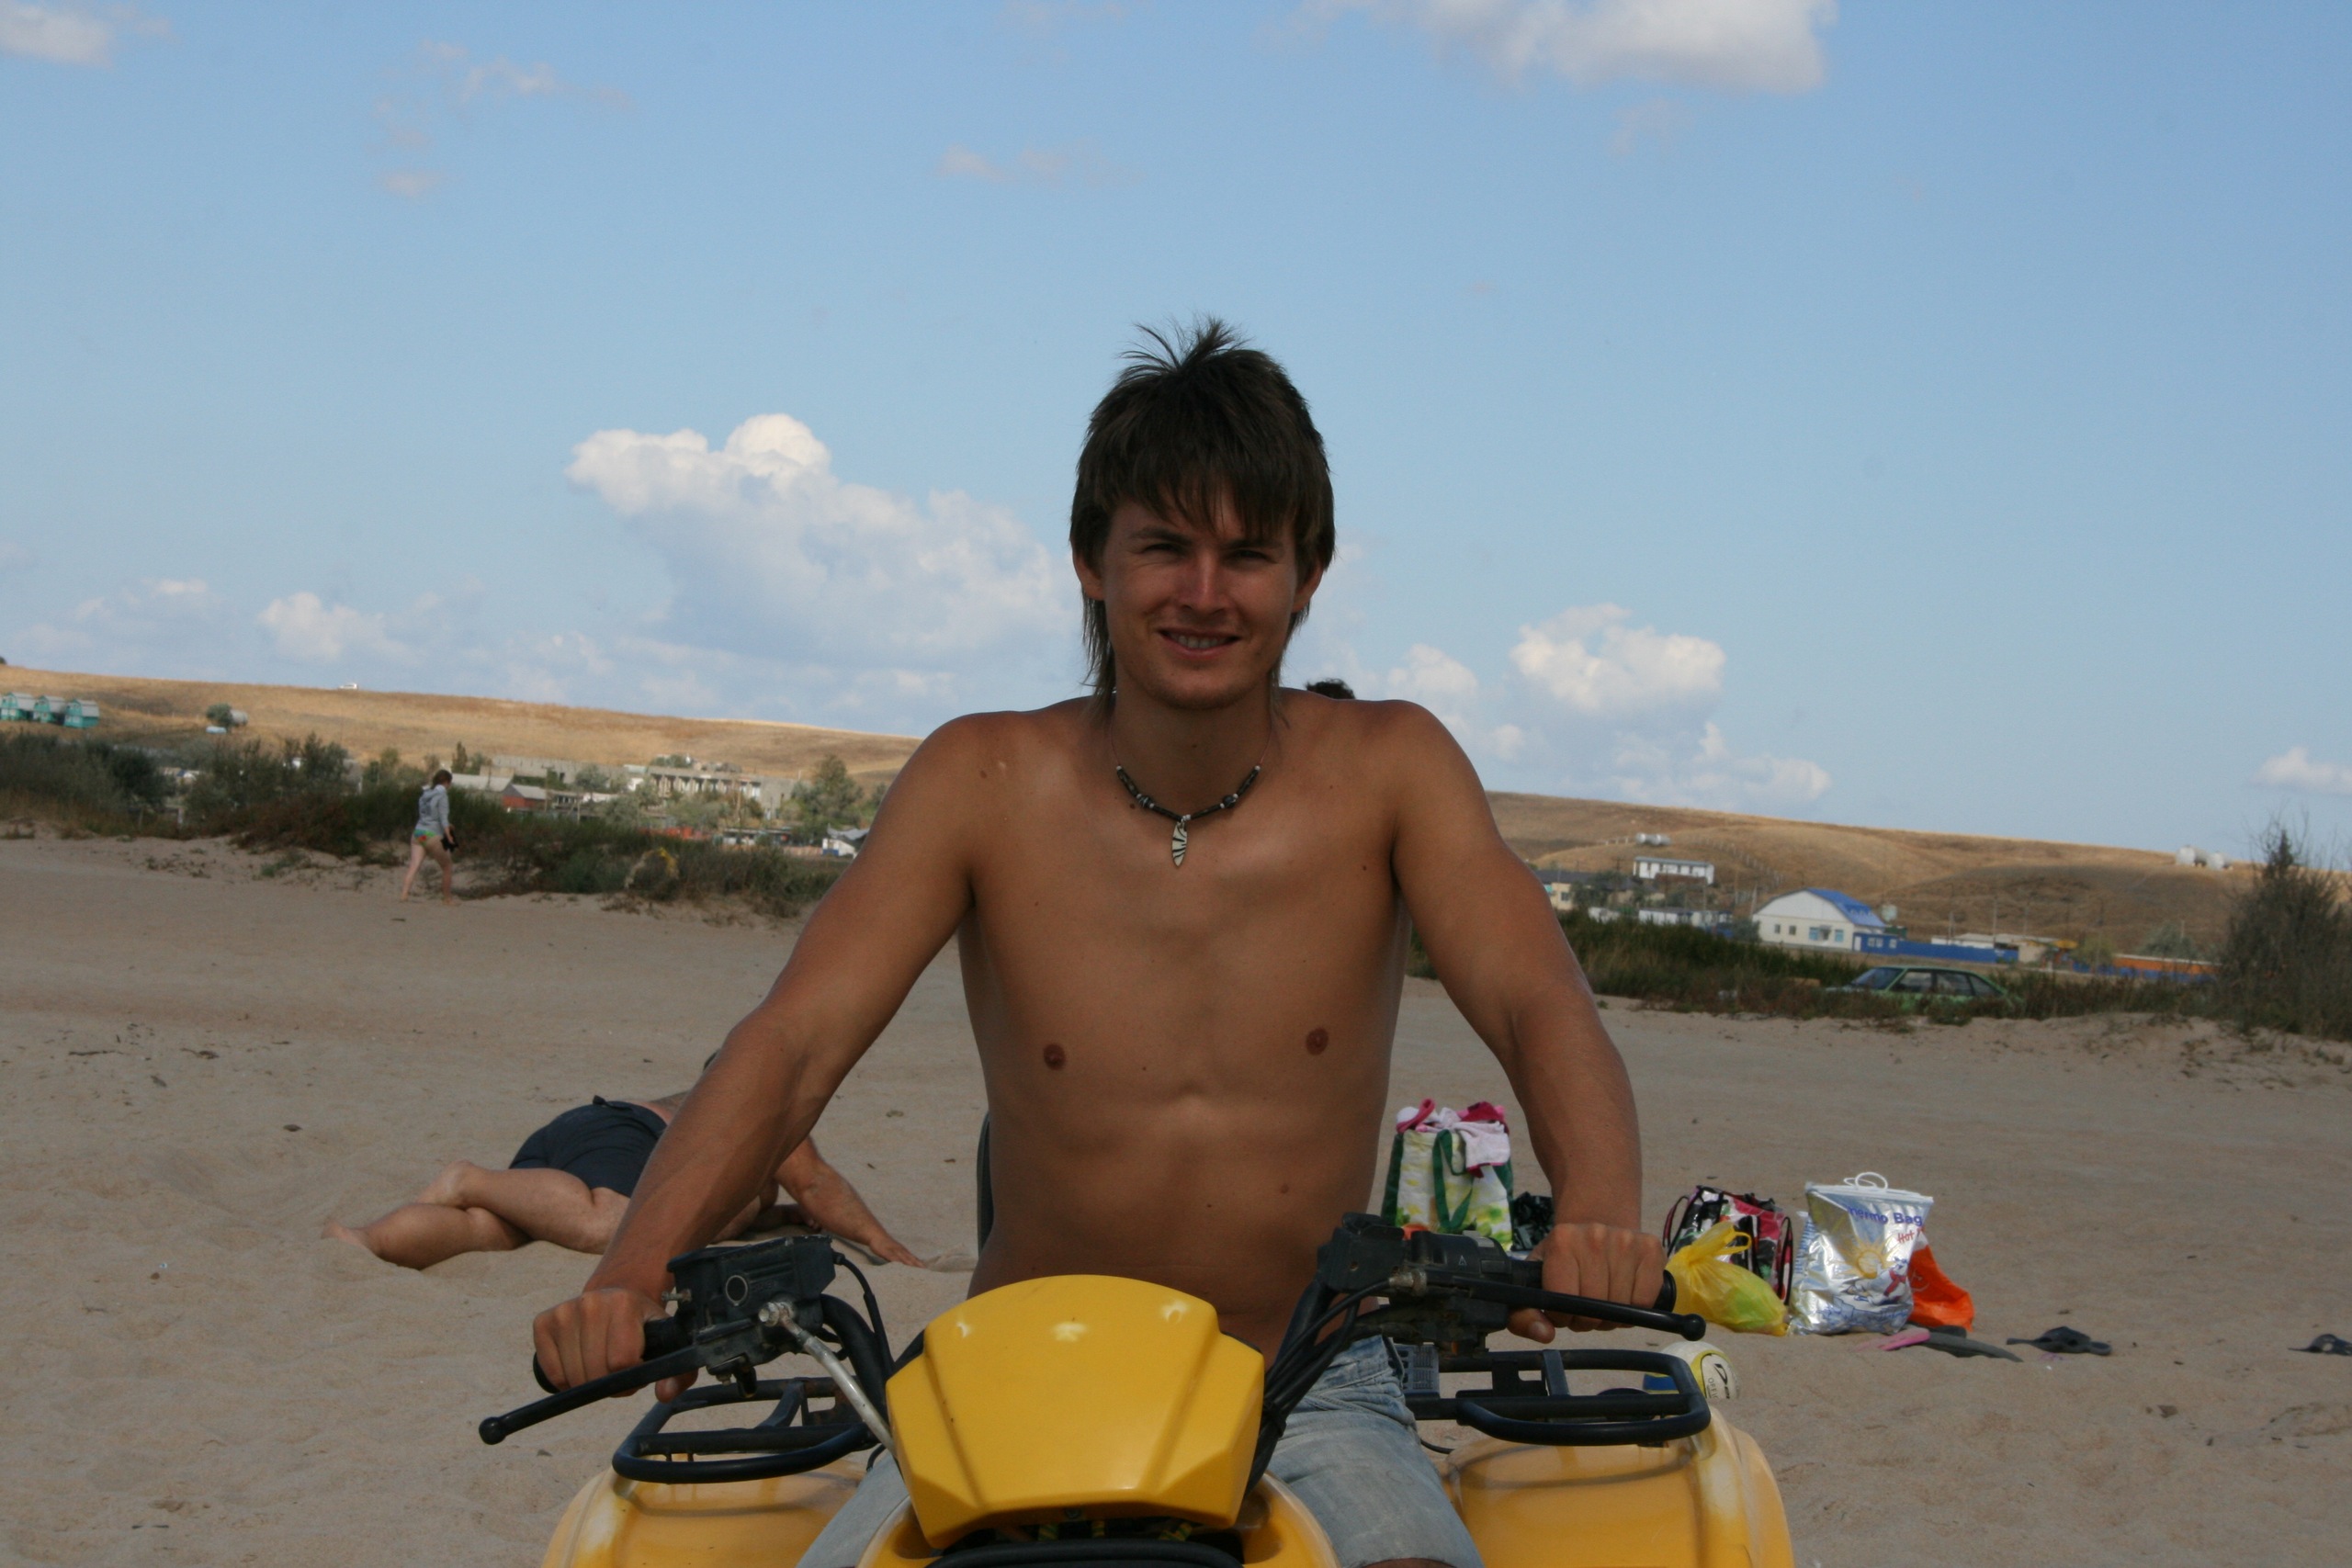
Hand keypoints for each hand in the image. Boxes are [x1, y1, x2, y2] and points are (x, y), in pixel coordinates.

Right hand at [532, 1285, 696, 1399]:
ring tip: (601, 1365)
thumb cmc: (642, 1326)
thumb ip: (678, 1373)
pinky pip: (552, 1373)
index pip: (622, 1362)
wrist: (615, 1298)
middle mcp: (590, 1303)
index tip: (635, 1368)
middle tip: (617, 1370)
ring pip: (573, 1376)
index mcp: (624, 1303)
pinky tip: (580, 1364)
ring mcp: (564, 1311)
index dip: (631, 1377)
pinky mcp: (543, 1322)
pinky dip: (566, 1381)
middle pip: (595, 1372)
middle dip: (609, 1383)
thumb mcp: (668, 1343)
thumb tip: (664, 1394)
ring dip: (588, 1384)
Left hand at [1509, 1221, 1663, 1340]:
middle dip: (1587, 1319)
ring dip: (1611, 1317)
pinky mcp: (1651, 1249)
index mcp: (1562, 1240)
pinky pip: (1646, 1301)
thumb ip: (1524, 1313)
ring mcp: (1627, 1240)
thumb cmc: (1565, 1258)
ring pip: (1622, 1307)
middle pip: (1595, 1306)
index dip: (1562, 1316)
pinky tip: (1624, 1295)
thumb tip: (1544, 1334)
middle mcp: (1595, 1235)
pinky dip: (1635, 1309)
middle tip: (1584, 1309)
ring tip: (1603, 1302)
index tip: (1562, 1311)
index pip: (1564, 1300)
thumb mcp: (1536, 1278)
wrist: (1598, 1221)